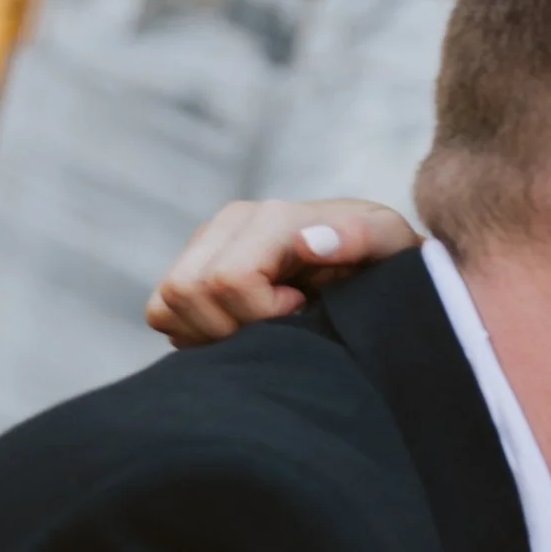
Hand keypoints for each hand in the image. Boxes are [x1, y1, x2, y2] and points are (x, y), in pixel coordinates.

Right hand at [145, 197, 419, 343]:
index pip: (228, 280)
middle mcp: (229, 224)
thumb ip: (359, 236)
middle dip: (230, 328)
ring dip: (209, 333)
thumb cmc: (383, 258)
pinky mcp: (192, 269)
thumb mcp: (389, 243)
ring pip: (166, 302)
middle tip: (277, 329)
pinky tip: (238, 330)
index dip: (260, 315)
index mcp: (271, 218)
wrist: (370, 261)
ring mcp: (205, 245)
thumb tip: (308, 241)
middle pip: (186, 292)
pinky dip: (193, 333)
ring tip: (260, 330)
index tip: (301, 312)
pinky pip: (161, 311)